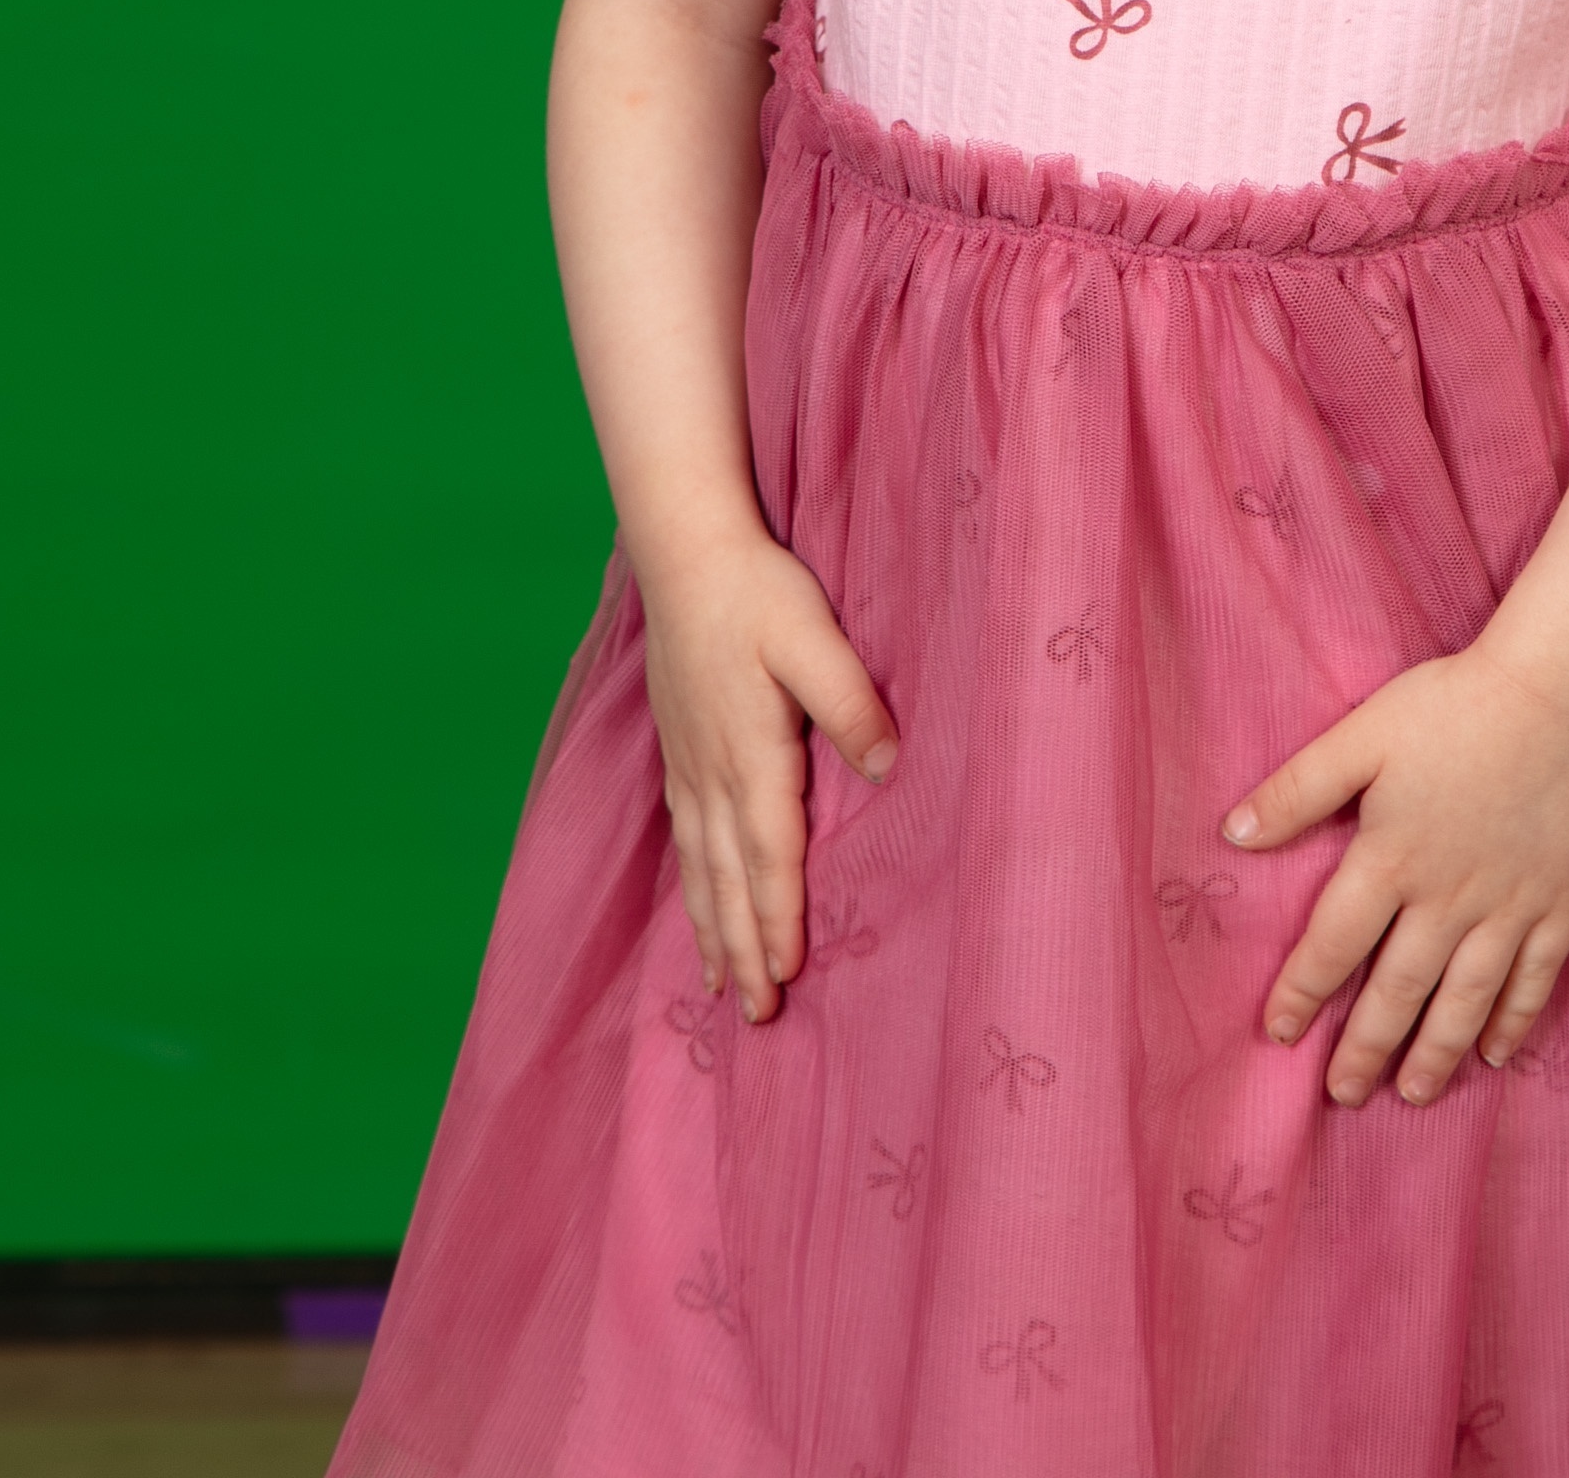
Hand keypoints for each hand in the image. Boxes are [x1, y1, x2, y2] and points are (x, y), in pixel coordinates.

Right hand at [640, 532, 896, 1019]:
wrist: (685, 553)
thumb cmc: (756, 593)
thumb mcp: (814, 638)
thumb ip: (849, 703)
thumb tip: (889, 768)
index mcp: (752, 755)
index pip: (769, 856)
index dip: (778, 920)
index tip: (786, 977)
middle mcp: (713, 773)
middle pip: (729, 880)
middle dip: (743, 950)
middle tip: (757, 1016)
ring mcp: (689, 764)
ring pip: (700, 867)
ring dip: (712, 930)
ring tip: (720, 988)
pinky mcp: (679, 750)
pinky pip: (683, 839)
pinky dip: (690, 885)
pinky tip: (693, 902)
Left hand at [1221, 641, 1568, 1105]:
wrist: (1557, 694)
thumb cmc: (1451, 707)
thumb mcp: (1361, 735)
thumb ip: (1297, 789)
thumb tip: (1233, 834)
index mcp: (1390, 860)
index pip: (1333, 944)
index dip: (1302, 992)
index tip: (1279, 1034)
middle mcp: (1447, 900)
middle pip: (1398, 990)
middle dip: (1366, 1047)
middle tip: (1343, 1094)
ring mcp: (1508, 909)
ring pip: (1465, 1000)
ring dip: (1435, 1052)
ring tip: (1411, 1093)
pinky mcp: (1558, 905)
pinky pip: (1533, 980)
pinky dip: (1513, 1021)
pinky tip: (1495, 1053)